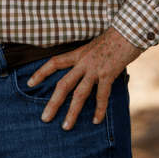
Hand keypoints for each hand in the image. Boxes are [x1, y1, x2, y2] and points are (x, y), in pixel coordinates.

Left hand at [27, 26, 141, 129]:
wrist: (129, 31)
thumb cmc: (114, 38)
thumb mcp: (94, 45)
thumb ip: (87, 57)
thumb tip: (83, 68)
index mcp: (78, 53)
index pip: (55, 62)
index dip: (41, 72)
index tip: (29, 83)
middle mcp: (83, 62)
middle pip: (63, 84)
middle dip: (53, 103)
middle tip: (45, 118)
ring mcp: (95, 69)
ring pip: (79, 94)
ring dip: (72, 112)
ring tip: (66, 126)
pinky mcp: (108, 74)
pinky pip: (102, 96)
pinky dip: (99, 109)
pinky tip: (96, 120)